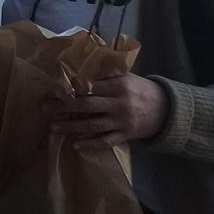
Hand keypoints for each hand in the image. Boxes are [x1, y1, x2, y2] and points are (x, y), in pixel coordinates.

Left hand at [44, 71, 167, 152]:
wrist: (168, 110)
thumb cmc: (141, 89)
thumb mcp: (127, 77)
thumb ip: (105, 74)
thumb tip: (79, 68)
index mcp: (118, 85)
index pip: (90, 86)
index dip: (70, 88)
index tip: (53, 90)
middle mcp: (119, 103)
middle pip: (86, 105)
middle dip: (63, 107)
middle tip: (45, 108)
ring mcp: (122, 121)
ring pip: (93, 125)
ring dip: (71, 127)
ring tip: (53, 128)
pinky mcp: (126, 135)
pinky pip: (105, 141)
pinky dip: (90, 145)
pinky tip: (75, 145)